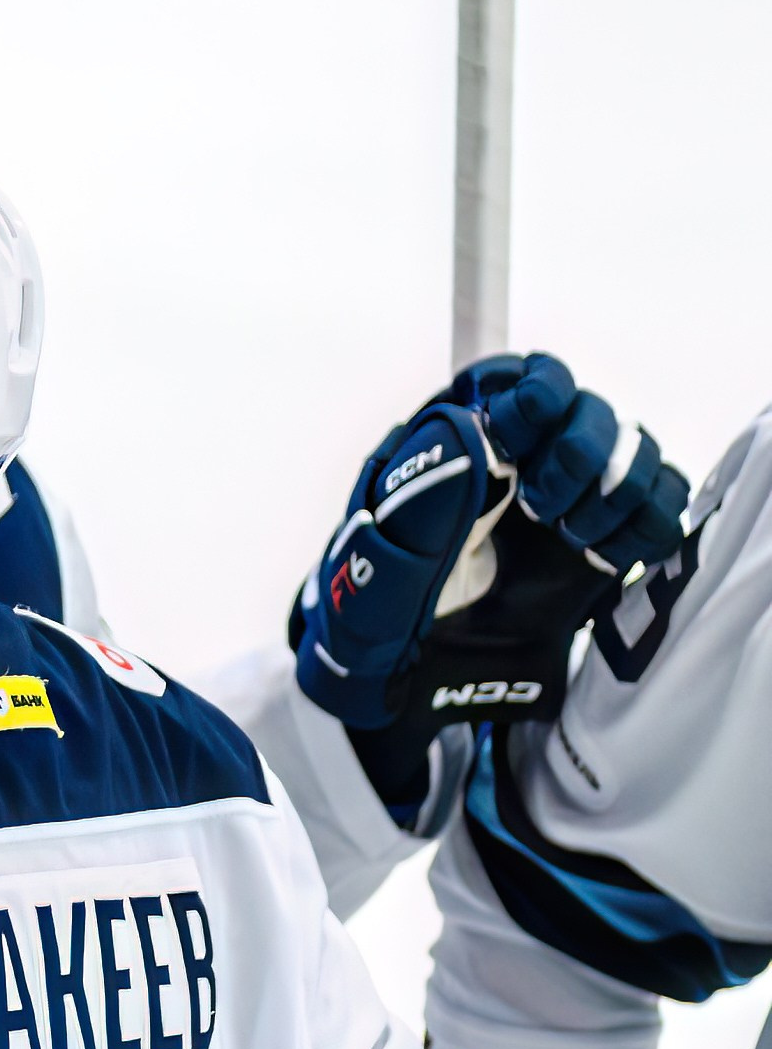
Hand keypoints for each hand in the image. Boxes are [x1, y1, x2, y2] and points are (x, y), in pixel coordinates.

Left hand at [293, 354, 687, 733]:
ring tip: (571, 539)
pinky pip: (662, 500)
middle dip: (578, 450)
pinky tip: (605, 558)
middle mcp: (524, 457)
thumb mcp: (385, 554)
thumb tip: (480, 436)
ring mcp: (571, 493)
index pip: (519, 378)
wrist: (424, 670)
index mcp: (464, 442)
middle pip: (588, 408)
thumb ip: (427, 494)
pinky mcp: (610, 533)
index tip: (530, 415)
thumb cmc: (389, 607)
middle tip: (543, 510)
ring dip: (615, 489)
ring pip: (633, 447)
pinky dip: (645, 524)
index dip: (537, 389)